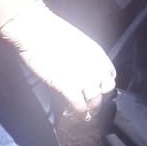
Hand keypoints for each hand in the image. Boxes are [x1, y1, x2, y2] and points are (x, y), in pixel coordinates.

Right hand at [0, 0, 115, 119]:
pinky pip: (80, 106)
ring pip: (96, 101)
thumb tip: (83, 67)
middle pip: (108, 89)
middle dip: (102, 98)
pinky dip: (80, 113)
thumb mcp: (77, 42)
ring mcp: (83, 78)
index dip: (104, 84)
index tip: (98, 89)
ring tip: (87, 114)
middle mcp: (95, 67)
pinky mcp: (68, 87)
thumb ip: (85, 57)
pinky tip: (77, 115)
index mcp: (98, 54)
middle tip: (93, 103)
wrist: (36, 30)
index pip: (110, 75)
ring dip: (92, 109)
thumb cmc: (51, 31)